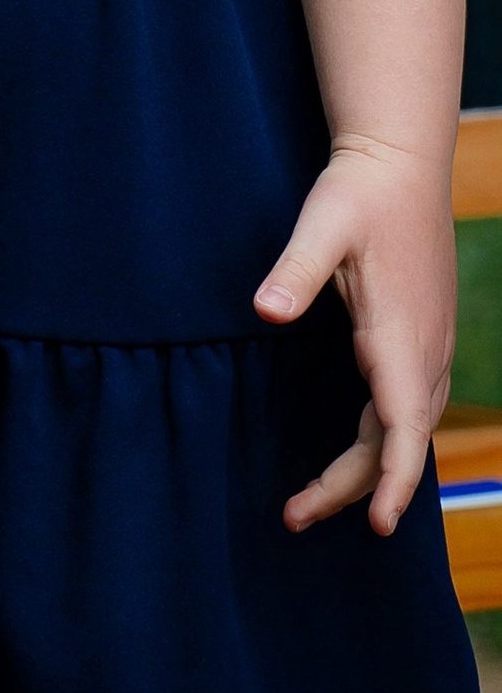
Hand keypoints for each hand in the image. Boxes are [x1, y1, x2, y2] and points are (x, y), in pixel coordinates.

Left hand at [255, 133, 456, 533]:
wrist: (401, 165)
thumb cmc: (360, 193)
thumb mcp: (321, 223)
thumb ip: (295, 268)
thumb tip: (265, 311)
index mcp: (399, 335)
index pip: (405, 428)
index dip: (395, 481)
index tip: (382, 527)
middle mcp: (423, 350)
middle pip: (398, 443)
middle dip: (354, 488)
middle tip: (292, 516)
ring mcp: (428, 347)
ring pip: (405, 430)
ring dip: (367, 472)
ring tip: (308, 501)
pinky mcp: (421, 340)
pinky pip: (408, 410)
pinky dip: (383, 445)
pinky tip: (356, 456)